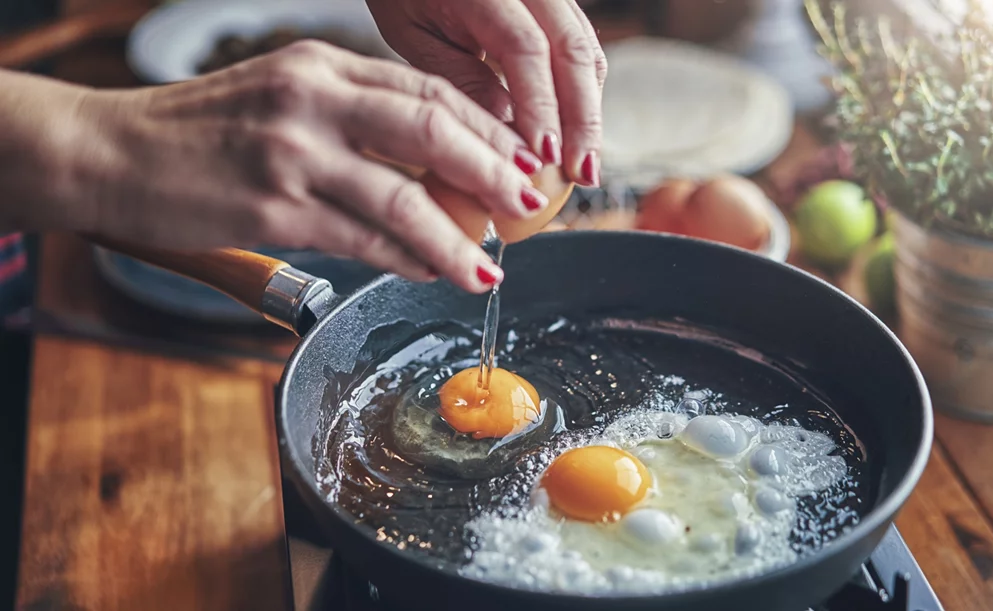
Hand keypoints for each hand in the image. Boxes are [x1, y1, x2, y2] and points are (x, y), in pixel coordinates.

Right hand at [19, 42, 556, 292]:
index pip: (426, 89)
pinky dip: (406, 259)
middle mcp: (312, 99)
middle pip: (431, 129)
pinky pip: (363, 239)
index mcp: (320, 65)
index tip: (518, 158)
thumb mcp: (281, 97)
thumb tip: (429, 166)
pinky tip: (431, 271)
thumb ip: (351, 117)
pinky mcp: (274, 209)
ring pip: (404, 196)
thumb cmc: (199, 131)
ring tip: (489, 266)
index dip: (485, 127)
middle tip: (528, 203)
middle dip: (494, 170)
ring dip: (458, 238)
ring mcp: (292, 153)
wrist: (108, 153)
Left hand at [367, 0, 607, 186]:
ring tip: (583, 165)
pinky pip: (582, 50)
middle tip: (580, 174)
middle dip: (582, 120)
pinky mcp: (561, 6)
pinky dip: (582, 96)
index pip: (526, 48)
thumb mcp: (419, 38)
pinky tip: (575, 136)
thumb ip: (464, 82)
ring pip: (588, 52)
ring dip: (589, 113)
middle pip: (573, 50)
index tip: (544, 157)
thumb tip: (510, 139)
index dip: (540, 106)